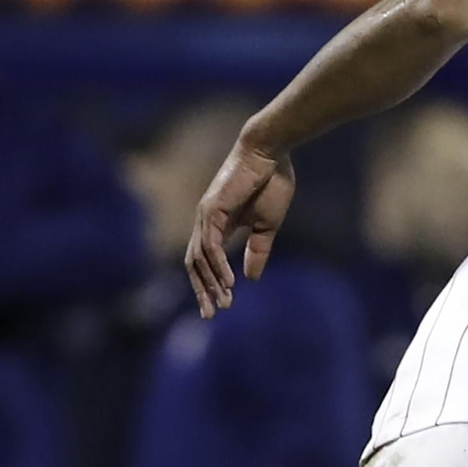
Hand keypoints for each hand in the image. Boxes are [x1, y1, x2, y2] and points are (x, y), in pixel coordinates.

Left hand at [185, 141, 295, 317]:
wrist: (271, 151)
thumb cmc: (272, 181)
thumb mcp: (267, 225)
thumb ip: (257, 250)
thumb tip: (250, 278)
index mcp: (219, 224)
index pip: (205, 260)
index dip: (210, 283)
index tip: (222, 305)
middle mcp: (206, 222)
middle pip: (195, 264)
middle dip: (202, 290)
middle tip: (211, 314)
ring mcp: (206, 216)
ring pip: (199, 258)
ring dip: (210, 283)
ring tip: (224, 302)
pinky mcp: (213, 210)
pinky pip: (211, 245)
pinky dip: (217, 266)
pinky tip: (229, 282)